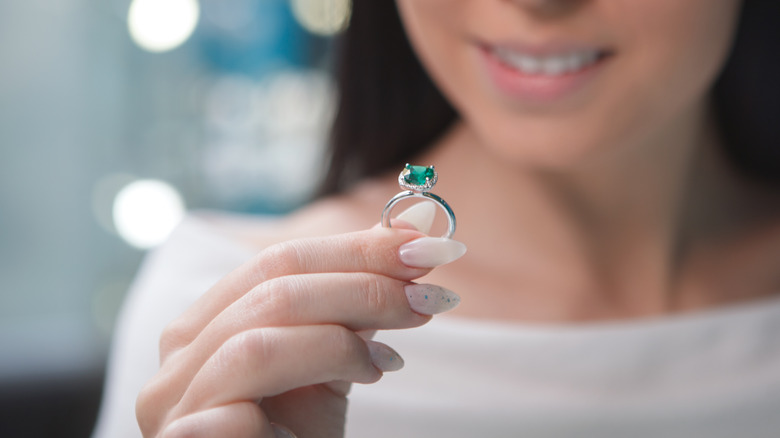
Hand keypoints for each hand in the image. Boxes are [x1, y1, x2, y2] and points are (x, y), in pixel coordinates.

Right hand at [135, 209, 465, 437]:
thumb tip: (415, 230)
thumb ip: (356, 300)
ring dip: (341, 339)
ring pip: (258, 341)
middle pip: (272, 290)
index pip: (279, 261)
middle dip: (362, 284)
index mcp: (207, 323)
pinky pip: (239, 409)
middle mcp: (178, 356)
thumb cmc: (301, 433)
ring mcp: (173, 402)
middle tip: (427, 294)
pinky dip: (315, 385)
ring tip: (391, 361)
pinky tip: (362, 387)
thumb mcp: (331, 358)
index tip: (423, 245)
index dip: (355, 249)